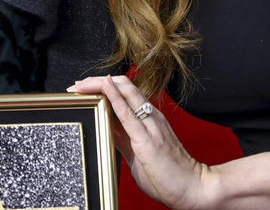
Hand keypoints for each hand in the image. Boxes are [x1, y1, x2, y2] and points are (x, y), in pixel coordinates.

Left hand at [68, 75, 213, 209]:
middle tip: (76, 84)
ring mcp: (151, 125)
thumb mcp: (138, 152)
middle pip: (123, 85)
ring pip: (126, 92)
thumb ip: (123, 138)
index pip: (125, 92)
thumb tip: (107, 128)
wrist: (193, 189)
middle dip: (96, 81)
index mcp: (150, 119)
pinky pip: (128, 113)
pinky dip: (114, 97)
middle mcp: (152, 116)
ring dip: (100, 85)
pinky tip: (104, 87)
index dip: (103, 85)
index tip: (84, 88)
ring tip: (81, 85)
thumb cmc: (169, 174)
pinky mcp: (147, 139)